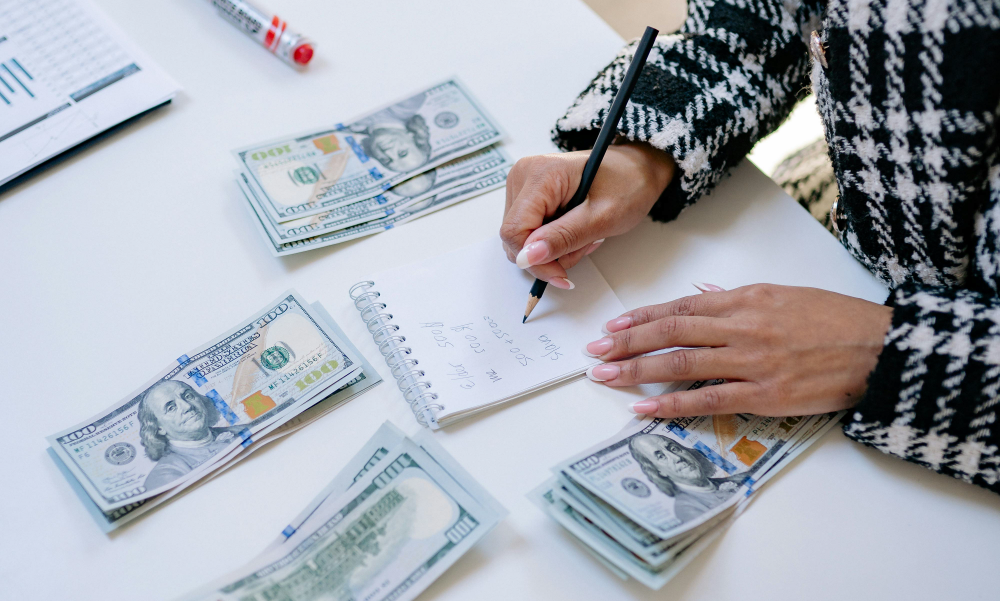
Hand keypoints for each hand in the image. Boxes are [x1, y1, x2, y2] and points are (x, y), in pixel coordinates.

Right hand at [500, 143, 674, 287]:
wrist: (637, 169)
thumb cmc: (628, 184)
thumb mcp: (602, 217)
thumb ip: (563, 238)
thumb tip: (528, 258)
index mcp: (540, 174)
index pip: (514, 230)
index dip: (535, 260)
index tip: (561, 275)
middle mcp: (523, 176)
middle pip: (515, 237)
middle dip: (549, 253)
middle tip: (585, 244)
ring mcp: (523, 185)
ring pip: (522, 239)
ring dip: (554, 249)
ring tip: (585, 235)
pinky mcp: (528, 196)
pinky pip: (529, 233)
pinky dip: (553, 241)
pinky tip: (575, 231)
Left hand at [583, 284, 892, 416]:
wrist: (879, 347)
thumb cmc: (834, 319)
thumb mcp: (782, 294)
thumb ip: (735, 299)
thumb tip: (699, 297)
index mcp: (745, 300)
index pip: (679, 308)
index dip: (641, 318)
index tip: (612, 326)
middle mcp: (741, 326)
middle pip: (671, 334)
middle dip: (627, 343)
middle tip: (595, 352)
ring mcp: (751, 361)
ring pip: (681, 365)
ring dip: (637, 371)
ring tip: (605, 377)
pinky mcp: (764, 394)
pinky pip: (708, 400)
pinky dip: (672, 405)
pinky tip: (644, 409)